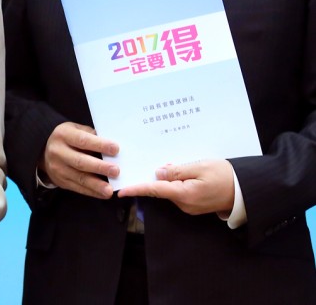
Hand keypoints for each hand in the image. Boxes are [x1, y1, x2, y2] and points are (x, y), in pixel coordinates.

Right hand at [39, 122, 119, 198]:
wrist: (44, 150)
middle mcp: (58, 152)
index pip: (82, 140)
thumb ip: (91, 135)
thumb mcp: (75, 129)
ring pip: (79, 178)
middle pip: (80, 161)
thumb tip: (111, 147)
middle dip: (99, 167)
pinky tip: (103, 194)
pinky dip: (92, 192)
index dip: (99, 145)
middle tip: (115, 171)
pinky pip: (78, 188)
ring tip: (109, 190)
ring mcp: (58, 168)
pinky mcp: (60, 181)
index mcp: (63, 135)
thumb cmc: (68, 138)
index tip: (115, 149)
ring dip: (96, 185)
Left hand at [117, 159, 234, 214]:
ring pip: (171, 190)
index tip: (121, 191)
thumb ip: (177, 171)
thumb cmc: (226, 176)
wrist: (246, 191)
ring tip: (185, 165)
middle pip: (162, 189)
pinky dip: (178, 183)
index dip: (136, 189)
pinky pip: (180, 193)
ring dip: (171, 179)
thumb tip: (158, 173)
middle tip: (167, 161)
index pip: (154, 190)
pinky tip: (187, 173)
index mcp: (184, 194)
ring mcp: (190, 207)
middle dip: (158, 176)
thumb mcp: (200, 167)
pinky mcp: (194, 205)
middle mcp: (184, 204)